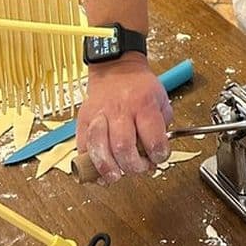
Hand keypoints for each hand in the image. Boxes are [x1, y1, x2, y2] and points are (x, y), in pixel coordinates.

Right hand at [76, 53, 172, 183]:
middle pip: (123, 146)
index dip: (158, 155)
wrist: (116, 68)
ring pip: (99, 147)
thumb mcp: (161, 102)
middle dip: (132, 166)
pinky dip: (89, 164)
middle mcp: (120, 110)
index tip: (158, 159)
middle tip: (139, 169)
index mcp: (143, 105)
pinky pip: (82, 146)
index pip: (152, 138)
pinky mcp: (83, 120)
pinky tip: (98, 173)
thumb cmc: (140, 87)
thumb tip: (156, 156)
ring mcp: (99, 115)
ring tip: (116, 177)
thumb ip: (162, 128)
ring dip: (108, 167)